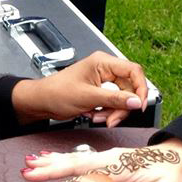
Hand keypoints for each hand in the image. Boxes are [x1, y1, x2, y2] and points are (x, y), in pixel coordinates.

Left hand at [10, 51, 147, 127]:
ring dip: (112, 112)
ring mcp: (102, 81)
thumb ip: (114, 99)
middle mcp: (105, 69)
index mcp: (102, 62)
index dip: (140, 89)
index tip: (139, 105)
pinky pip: (112, 104)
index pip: (133, 71)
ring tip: (96, 117)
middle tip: (112, 119)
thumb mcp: (87, 97)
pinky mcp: (99, 92)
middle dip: (121, 106)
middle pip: (129, 88)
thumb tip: (136, 101)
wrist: (41, 102)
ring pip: (121, 98)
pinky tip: (93, 115)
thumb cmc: (56, 92)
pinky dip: (105, 113)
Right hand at [21, 138, 181, 181]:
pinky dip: (62, 159)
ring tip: (29, 165)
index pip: (95, 176)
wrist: (181, 156)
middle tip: (28, 172)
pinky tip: (47, 158)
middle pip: (77, 164)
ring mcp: (108, 158)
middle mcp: (113, 159)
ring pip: (75, 160)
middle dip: (51, 168)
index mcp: (125, 166)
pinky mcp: (106, 160)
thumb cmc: (175, 172)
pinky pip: (80, 160)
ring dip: (52, 162)